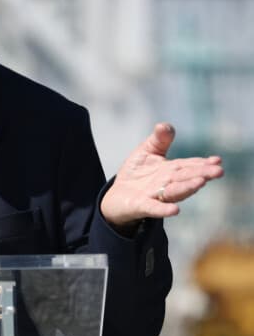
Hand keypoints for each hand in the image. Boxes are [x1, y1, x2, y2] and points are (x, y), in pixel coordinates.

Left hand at [100, 123, 223, 230]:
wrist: (118, 195)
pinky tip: (175, 210)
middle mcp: (167, 184)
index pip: (189, 165)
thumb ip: (158, 140)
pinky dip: (164, 209)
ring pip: (174, 192)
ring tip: (200, 182)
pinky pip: (154, 208)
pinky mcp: (142, 206)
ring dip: (187, 188)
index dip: (203, 163)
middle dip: (202, 174)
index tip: (217, 160)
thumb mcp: (146, 151)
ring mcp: (156, 196)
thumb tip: (165, 125)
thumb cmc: (137, 172)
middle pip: (186, 178)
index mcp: (171, 170)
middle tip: (218, 171)